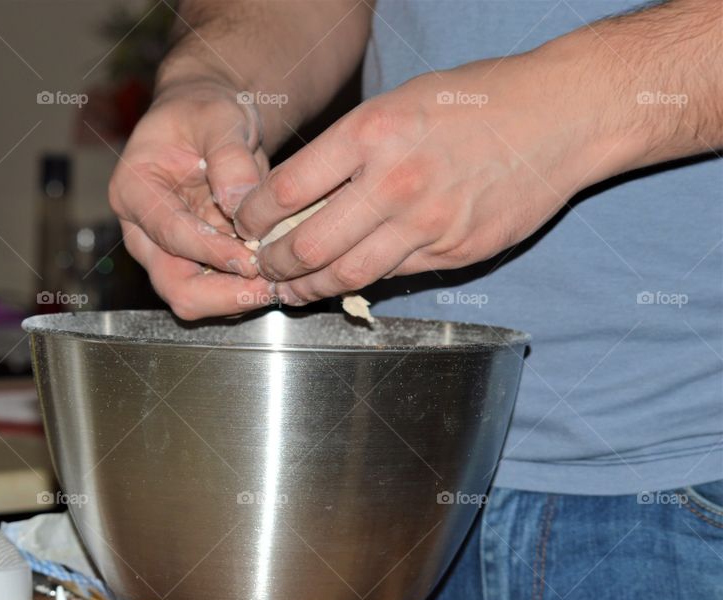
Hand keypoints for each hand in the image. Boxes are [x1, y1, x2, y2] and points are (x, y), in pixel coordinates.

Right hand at [108, 81, 276, 318]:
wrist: (211, 124)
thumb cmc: (205, 113)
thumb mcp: (219, 117)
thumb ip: (228, 156)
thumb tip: (239, 203)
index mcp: (135, 192)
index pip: (170, 235)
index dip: (213, 252)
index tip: (252, 258)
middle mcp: (143, 233)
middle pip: (176, 288)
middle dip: (225, 294)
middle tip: (270, 283)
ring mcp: (168, 254)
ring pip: (198, 301)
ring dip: (240, 296)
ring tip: (281, 278)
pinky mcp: (195, 265)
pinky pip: (220, 294)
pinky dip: (248, 290)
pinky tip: (278, 273)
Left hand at [234, 51, 634, 305]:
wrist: (560, 116)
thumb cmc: (477, 101)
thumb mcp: (400, 102)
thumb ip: (350, 149)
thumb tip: (300, 195)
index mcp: (372, 133)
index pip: (287, 189)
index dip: (255, 216)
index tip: (246, 223)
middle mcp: (395, 182)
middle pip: (308, 243)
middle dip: (273, 263)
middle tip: (262, 266)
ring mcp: (428, 223)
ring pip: (347, 273)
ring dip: (308, 287)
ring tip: (291, 290)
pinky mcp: (456, 251)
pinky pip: (394, 276)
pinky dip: (361, 283)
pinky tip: (345, 282)